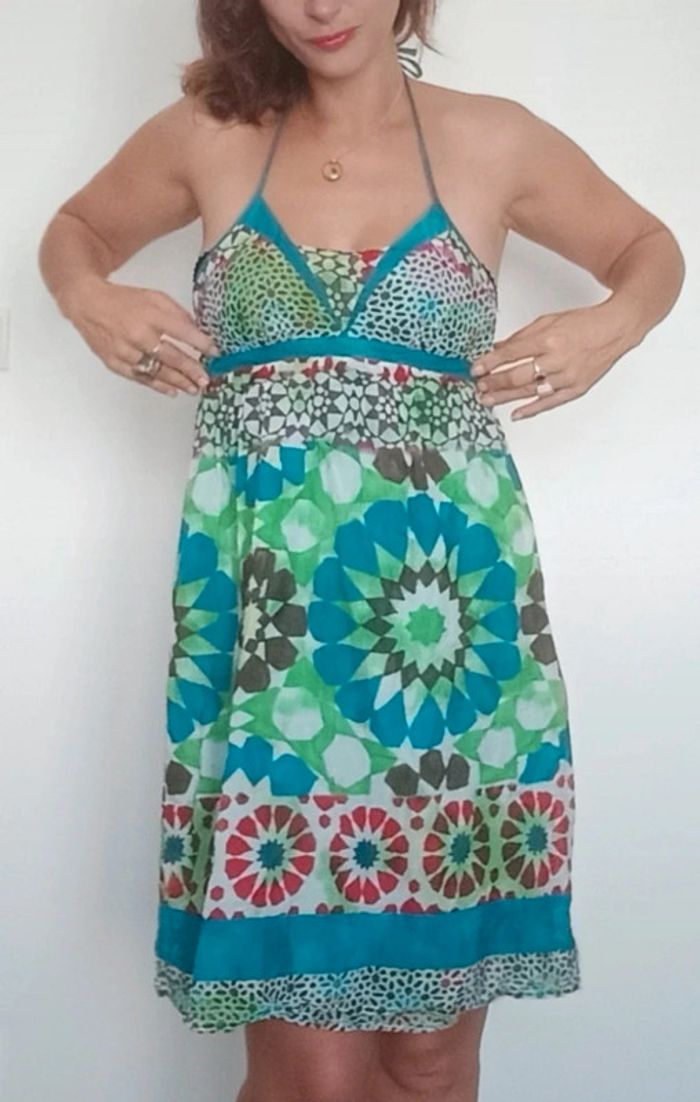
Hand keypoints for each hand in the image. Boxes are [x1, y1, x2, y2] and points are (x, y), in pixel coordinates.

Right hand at [59, 275, 219, 397]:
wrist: (87, 304)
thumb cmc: (123, 301)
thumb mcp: (154, 297)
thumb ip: (177, 314)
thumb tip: (198, 331)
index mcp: (151, 315)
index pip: (183, 332)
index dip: (202, 344)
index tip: (215, 352)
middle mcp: (139, 335)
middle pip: (172, 357)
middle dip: (193, 370)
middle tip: (206, 379)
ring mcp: (127, 351)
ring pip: (158, 372)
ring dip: (179, 382)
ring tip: (194, 388)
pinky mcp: (116, 363)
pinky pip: (141, 377)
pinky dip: (158, 386)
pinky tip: (172, 391)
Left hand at [471, 304, 626, 419]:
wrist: (615, 330)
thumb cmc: (583, 324)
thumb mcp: (548, 321)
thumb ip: (521, 337)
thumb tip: (497, 349)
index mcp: (548, 339)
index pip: (510, 354)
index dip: (490, 363)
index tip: (475, 369)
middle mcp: (556, 359)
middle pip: (517, 376)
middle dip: (494, 382)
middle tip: (479, 387)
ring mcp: (566, 377)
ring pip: (529, 391)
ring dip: (505, 397)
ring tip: (487, 400)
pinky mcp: (576, 389)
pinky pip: (549, 402)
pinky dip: (531, 410)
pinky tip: (516, 414)